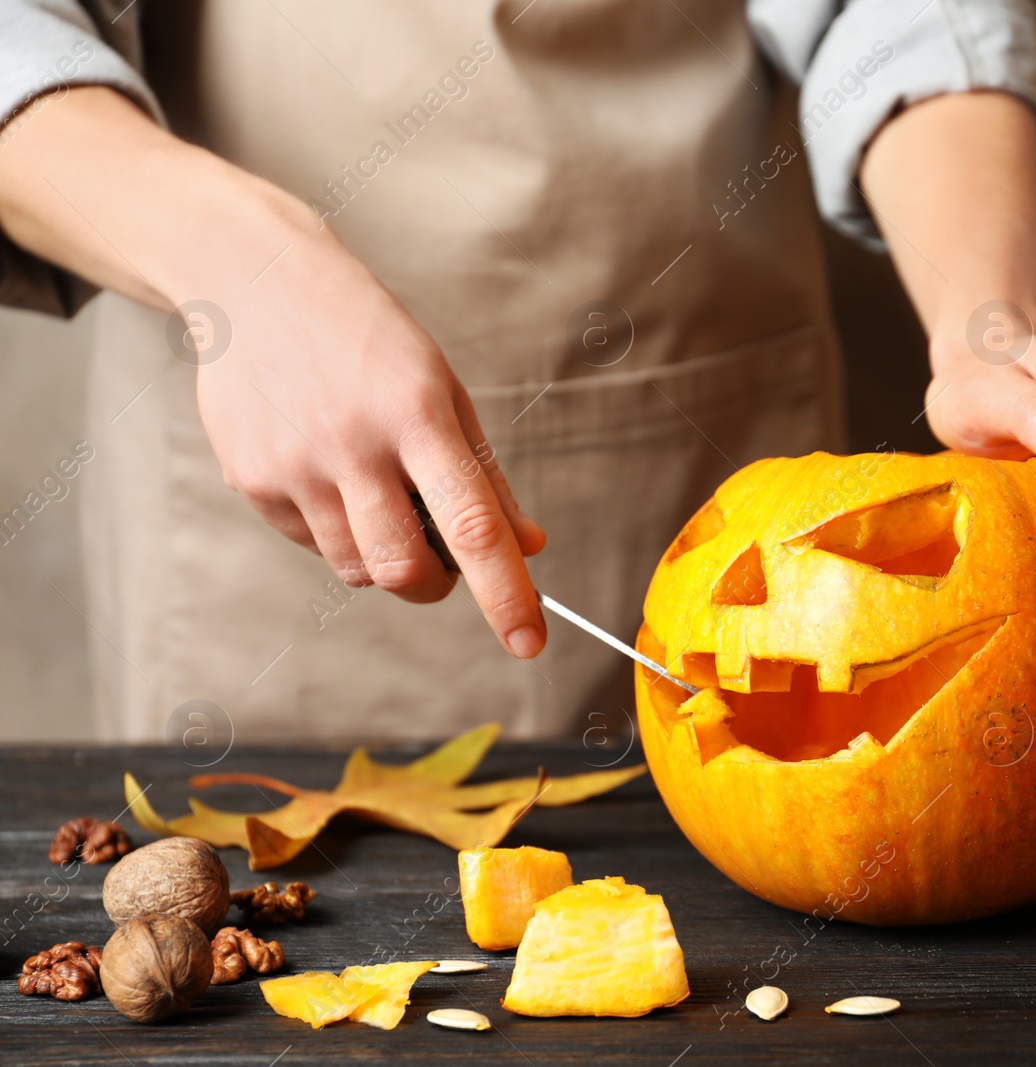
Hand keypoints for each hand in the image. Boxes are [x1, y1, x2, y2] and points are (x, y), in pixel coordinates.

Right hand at [0, 87, 546, 657]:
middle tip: (443, 565)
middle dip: (435, 585)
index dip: (505, 592)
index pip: (472, 525)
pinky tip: (329, 471)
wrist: (257, 281)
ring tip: (379, 492)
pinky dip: (336, 529)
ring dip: (384, 557)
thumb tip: (530, 547)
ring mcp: (295, 464)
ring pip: (357, 567)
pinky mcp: (252, 478)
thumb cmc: (368, 339)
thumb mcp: (442, 388)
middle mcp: (353, 443)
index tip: (530, 641)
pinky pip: (312, 542)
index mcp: (417, 413)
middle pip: (404, 568)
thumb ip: (485, 475)